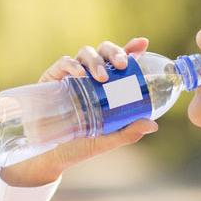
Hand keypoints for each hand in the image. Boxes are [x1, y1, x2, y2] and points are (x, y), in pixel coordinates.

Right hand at [0, 37, 158, 186]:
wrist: (47, 157)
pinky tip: (80, 74)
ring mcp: (70, 75)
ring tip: (101, 77)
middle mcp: (89, 76)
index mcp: (105, 86)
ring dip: (95, 60)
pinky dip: (72, 65)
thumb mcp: (105, 140)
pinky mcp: (51, 78)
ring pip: (85, 53)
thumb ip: (128, 132)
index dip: (131, 48)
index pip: (119, 61)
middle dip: (114, 52)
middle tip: (122, 65)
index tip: (142, 44)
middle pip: (103, 51)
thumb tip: (153, 124)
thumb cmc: (78, 146)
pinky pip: (63, 63)